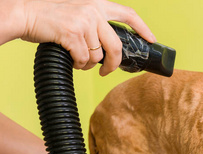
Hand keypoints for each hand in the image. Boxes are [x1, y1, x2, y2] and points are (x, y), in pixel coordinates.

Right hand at [1, 0, 155, 75]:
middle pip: (116, 46)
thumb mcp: (77, 12)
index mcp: (97, 4)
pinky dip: (78, 65)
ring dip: (88, 64)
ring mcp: (84, 22)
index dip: (143, 28)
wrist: (24, 13)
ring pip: (97, 56)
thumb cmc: (49, 16)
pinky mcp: (73, 34)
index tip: (151, 39)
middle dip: (114, 64)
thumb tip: (107, 47)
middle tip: (107, 72)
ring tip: (77, 60)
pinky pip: (84, 59)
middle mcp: (93, 11)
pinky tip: (71, 59)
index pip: (128, 14)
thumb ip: (94, 22)